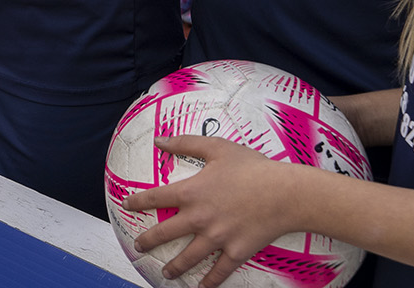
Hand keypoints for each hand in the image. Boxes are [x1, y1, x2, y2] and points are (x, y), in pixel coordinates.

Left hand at [123, 135, 310, 286]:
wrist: (286, 194)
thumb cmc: (252, 168)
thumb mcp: (216, 148)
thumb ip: (185, 143)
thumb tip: (159, 139)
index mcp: (191, 192)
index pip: (155, 198)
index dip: (138, 202)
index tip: (127, 205)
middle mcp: (199, 218)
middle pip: (165, 233)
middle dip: (148, 241)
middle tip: (138, 247)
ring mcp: (217, 238)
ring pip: (188, 257)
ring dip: (174, 267)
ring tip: (165, 273)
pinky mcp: (237, 251)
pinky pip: (220, 271)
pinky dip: (210, 281)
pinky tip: (202, 287)